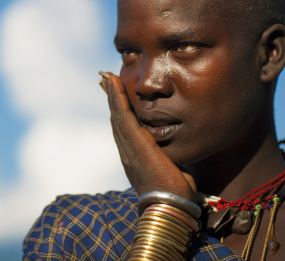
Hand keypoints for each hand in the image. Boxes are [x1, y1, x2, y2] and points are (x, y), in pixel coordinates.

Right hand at [102, 72, 196, 200]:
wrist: (169, 205)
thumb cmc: (174, 192)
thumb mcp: (171, 169)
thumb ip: (168, 158)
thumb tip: (175, 153)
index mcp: (134, 157)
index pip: (125, 129)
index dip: (120, 112)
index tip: (119, 97)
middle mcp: (126, 151)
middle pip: (116, 119)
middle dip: (113, 100)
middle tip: (109, 82)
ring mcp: (128, 146)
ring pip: (117, 114)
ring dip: (113, 94)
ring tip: (109, 78)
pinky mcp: (134, 142)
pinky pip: (123, 115)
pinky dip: (117, 98)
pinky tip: (115, 84)